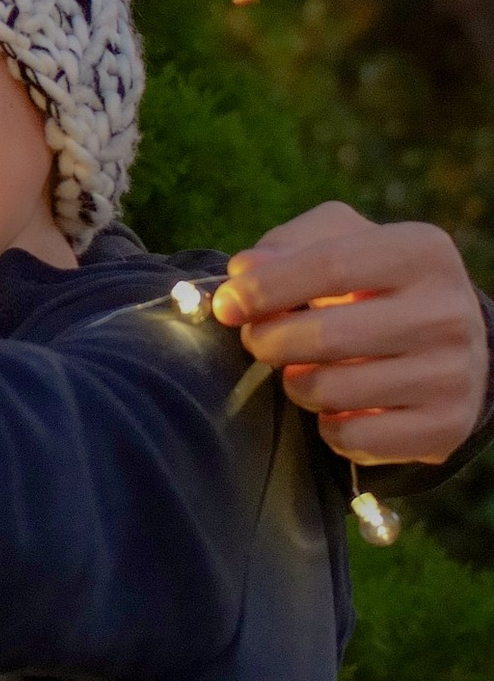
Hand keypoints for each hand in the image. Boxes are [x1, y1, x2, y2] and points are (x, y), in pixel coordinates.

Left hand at [218, 202, 491, 464]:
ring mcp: (452, 374)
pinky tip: (341, 406)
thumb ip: (289, 245)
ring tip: (305, 370)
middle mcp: (447, 312)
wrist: (455, 348)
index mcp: (422, 252)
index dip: (265, 287)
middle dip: (269, 341)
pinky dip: (328, 426)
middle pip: (325, 335)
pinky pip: (350, 436)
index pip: (330, 265)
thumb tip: (244, 271)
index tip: (226, 305)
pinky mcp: (444, 427)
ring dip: (296, 385)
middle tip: (260, 341)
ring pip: (330, 391)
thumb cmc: (377, 287)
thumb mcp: (344, 243)